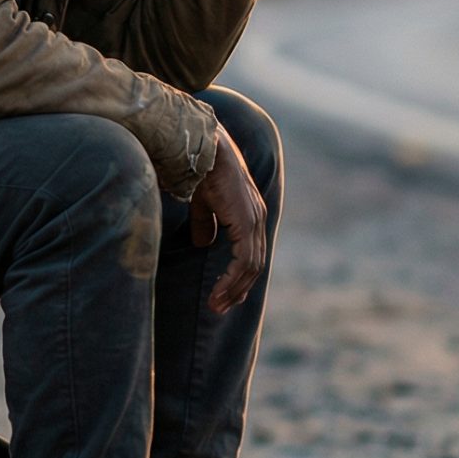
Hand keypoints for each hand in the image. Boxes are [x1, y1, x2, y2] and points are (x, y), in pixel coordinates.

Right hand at [188, 123, 267, 313]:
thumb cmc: (201, 170)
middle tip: (219, 308)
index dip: (239, 277)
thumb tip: (204, 244)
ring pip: (251, 267)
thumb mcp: (204, 203)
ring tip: (216, 306)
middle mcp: (258, 218)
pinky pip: (244, 261)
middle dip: (237, 290)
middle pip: (255, 265)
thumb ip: (207, 223)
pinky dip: (232, 280)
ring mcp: (254, 221)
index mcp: (251, 214)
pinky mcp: (246, 223)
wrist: (202, 149)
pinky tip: (218, 292)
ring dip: (233, 290)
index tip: (225, 295)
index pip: (252, 254)